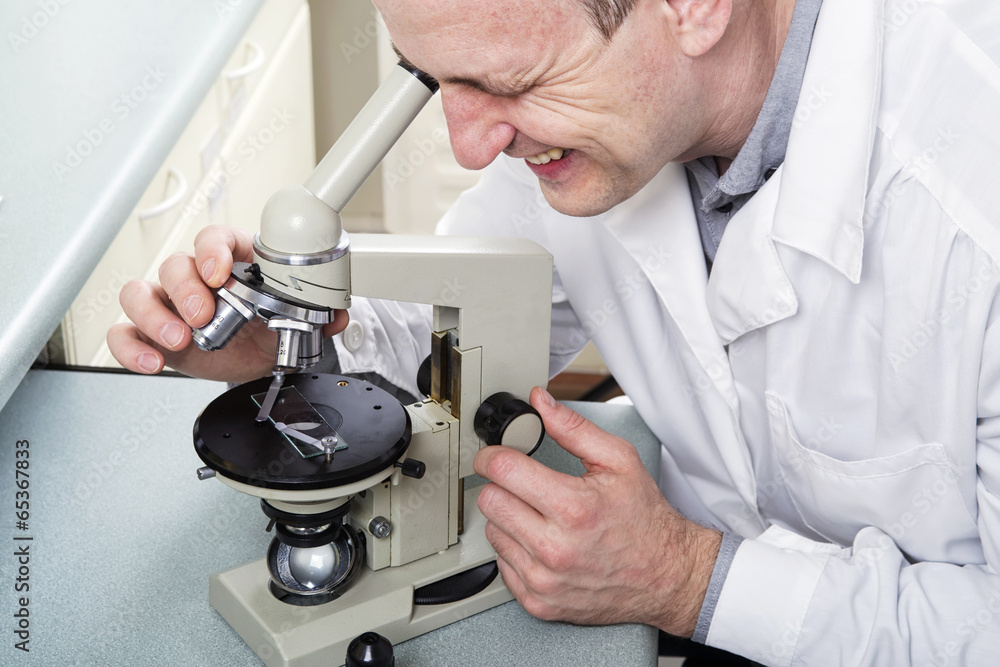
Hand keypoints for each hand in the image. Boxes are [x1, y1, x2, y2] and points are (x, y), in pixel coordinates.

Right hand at [108, 225, 348, 381]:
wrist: (255, 357)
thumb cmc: (266, 324)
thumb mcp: (294, 319)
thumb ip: (317, 315)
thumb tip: (338, 318)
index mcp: (232, 260)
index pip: (214, 238)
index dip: (213, 250)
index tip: (220, 271)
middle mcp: (196, 277)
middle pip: (175, 264)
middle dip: (187, 289)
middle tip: (202, 316)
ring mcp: (170, 304)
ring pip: (139, 291)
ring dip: (153, 314)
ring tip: (177, 339)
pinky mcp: (153, 333)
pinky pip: (125, 332)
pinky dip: (130, 346)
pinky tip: (150, 360)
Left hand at [473, 387, 721, 634]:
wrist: (666, 575)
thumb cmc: (644, 519)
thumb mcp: (619, 460)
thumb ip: (574, 428)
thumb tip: (540, 404)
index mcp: (574, 507)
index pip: (503, 471)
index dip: (491, 455)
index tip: (493, 455)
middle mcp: (555, 547)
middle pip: (490, 501)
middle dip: (502, 486)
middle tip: (522, 485)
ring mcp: (545, 579)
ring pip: (492, 533)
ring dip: (509, 519)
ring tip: (541, 516)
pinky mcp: (539, 602)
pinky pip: (502, 565)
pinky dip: (516, 551)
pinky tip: (541, 543)